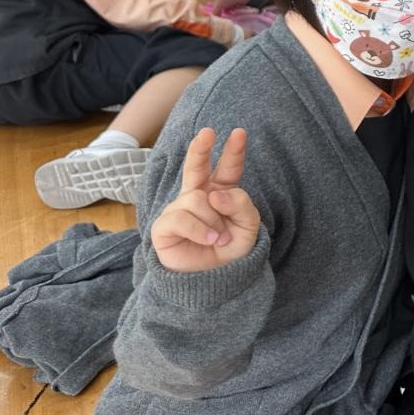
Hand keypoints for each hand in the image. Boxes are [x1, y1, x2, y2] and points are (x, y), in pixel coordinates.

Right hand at [151, 128, 260, 272]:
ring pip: (198, 199)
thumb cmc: (231, 251)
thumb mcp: (248, 227)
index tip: (240, 132)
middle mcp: (199, 196)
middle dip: (200, 149)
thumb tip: (215, 193)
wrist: (214, 282)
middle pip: (196, 167)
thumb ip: (240, 205)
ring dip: (214, 221)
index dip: (233, 151)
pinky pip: (183, 218)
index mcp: (222, 193)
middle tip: (207, 133)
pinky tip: (211, 240)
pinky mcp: (164, 225)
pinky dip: (201, 230)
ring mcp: (179, 209)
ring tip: (220, 237)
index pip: (228, 169)